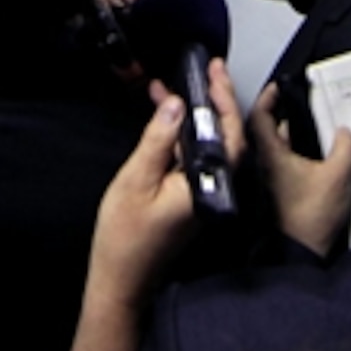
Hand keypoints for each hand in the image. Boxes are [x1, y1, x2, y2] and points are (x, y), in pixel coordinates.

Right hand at [69, 64, 246, 350]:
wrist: (123, 279)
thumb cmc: (125, 238)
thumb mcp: (135, 180)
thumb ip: (158, 140)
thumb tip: (175, 104)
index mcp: (206, 185)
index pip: (227, 133)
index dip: (223, 98)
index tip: (213, 71)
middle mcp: (214, 190)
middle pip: (226, 136)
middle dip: (215, 100)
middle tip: (204, 70)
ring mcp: (206, 195)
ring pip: (212, 145)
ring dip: (198, 115)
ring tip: (178, 87)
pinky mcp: (195, 198)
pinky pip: (199, 158)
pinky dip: (188, 135)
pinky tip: (170, 119)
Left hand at [253, 80, 350, 257]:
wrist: (299, 252)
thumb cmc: (310, 217)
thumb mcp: (337, 175)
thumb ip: (344, 147)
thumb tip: (344, 133)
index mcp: (269, 155)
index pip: (259, 116)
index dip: (268, 97)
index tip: (277, 87)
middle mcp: (262, 165)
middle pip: (265, 130)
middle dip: (280, 113)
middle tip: (295, 102)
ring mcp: (267, 180)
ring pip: (274, 148)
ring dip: (287, 134)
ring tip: (307, 124)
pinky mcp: (275, 193)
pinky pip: (280, 163)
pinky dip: (292, 152)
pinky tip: (310, 154)